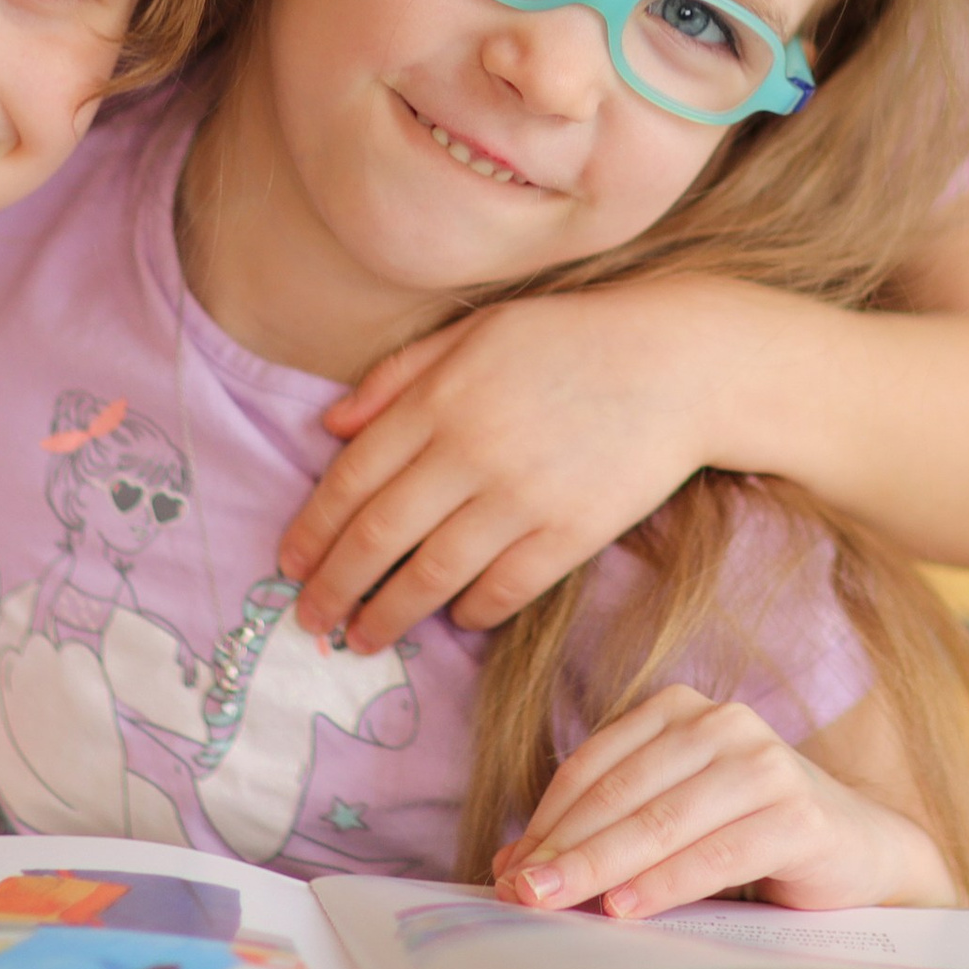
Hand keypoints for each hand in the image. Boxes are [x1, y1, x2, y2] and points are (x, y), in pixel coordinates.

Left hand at [279, 279, 791, 648]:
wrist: (679, 364)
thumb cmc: (572, 340)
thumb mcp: (479, 331)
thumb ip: (401, 374)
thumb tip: (332, 427)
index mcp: (442, 397)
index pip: (352, 479)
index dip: (313, 529)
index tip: (289, 564)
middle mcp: (471, 450)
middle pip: (379, 537)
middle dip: (334, 588)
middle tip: (310, 619)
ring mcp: (522, 497)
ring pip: (431, 575)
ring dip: (388, 615)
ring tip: (364, 637)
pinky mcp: (570, 533)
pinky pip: (502, 589)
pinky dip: (469, 612)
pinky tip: (454, 619)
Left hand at [489, 687, 953, 918]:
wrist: (860, 852)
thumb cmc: (750, 834)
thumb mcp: (672, 822)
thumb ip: (607, 831)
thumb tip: (514, 868)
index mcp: (682, 711)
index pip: (595, 764)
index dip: (545, 818)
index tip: (508, 869)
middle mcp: (723, 723)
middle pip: (622, 792)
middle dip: (563, 848)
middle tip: (520, 893)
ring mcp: (764, 762)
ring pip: (662, 820)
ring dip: (602, 867)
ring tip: (557, 903)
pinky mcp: (797, 811)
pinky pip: (716, 851)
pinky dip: (666, 883)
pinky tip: (628, 909)